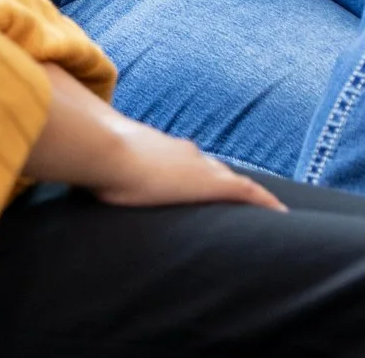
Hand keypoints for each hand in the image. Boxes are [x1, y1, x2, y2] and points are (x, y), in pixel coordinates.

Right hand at [89, 119, 286, 211]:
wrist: (109, 153)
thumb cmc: (100, 162)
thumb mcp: (104, 168)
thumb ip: (105, 171)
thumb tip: (84, 180)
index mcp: (165, 150)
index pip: (191, 162)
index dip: (203, 173)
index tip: (209, 181)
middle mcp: (188, 154)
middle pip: (216, 170)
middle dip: (229, 183)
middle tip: (246, 199)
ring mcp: (201, 167)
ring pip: (234, 180)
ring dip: (249, 195)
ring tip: (265, 210)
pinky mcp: (212, 184)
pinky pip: (249, 193)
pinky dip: (265, 202)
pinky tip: (280, 214)